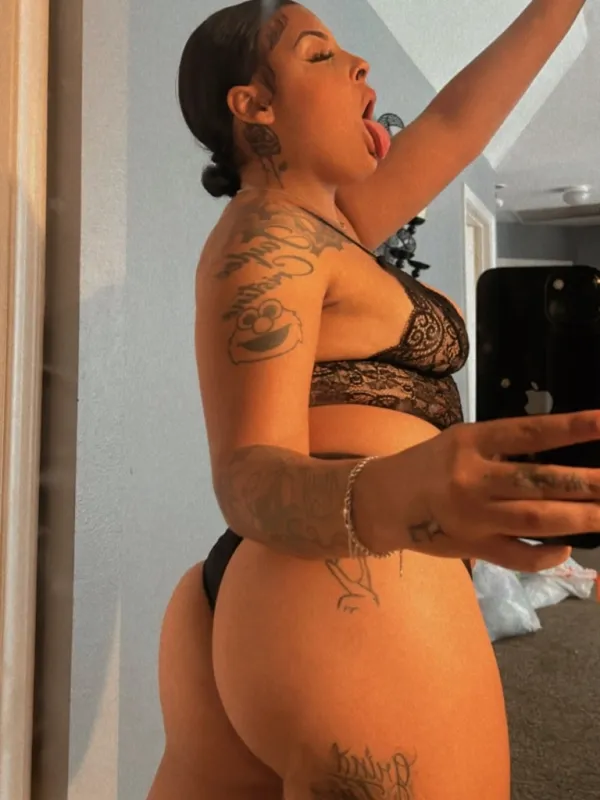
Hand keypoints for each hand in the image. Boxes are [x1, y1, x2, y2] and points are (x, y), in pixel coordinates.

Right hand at [359, 411, 599, 571]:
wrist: (381, 502)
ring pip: (536, 520)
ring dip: (581, 519)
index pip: (529, 432)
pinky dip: (546, 556)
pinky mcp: (472, 548)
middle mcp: (473, 478)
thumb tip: (557, 459)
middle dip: (588, 484)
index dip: (572, 427)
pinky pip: (518, 557)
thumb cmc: (426, 465)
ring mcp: (473, 516)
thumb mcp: (459, 442)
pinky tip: (567, 549)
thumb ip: (501, 448)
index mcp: (471, 442)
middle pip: (539, 482)